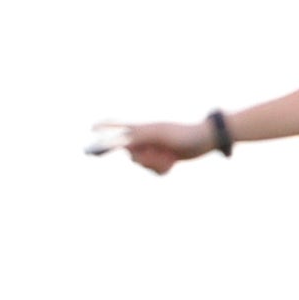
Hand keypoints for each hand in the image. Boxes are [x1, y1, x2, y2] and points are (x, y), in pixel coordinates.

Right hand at [98, 120, 216, 175]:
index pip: (117, 128)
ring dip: (156, 164)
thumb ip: (133, 138)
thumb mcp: (155, 134)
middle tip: (161, 150)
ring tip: (170, 155)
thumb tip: (116, 143)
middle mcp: (145, 139)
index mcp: (140, 129)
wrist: (206, 140)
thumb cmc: (181, 134)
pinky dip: (163, 169)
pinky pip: (155, 171)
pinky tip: (173, 161)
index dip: (104, 129)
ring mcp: (154, 150)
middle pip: (131, 156)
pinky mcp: (164, 159)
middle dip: (145, 158)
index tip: (92, 128)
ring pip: (143, 165)